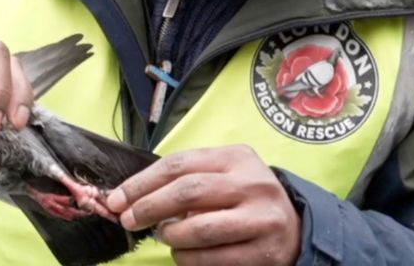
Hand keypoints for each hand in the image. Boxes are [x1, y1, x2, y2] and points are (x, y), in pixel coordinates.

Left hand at [105, 145, 300, 265]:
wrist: (295, 227)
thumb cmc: (244, 199)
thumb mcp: (224, 175)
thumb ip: (188, 179)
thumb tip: (132, 197)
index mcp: (237, 158)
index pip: (179, 164)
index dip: (142, 182)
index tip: (118, 198)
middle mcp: (253, 184)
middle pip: (188, 192)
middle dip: (149, 207)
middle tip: (128, 220)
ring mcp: (262, 219)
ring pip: (200, 229)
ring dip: (171, 235)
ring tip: (163, 235)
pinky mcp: (265, 253)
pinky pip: (214, 259)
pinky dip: (188, 258)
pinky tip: (183, 253)